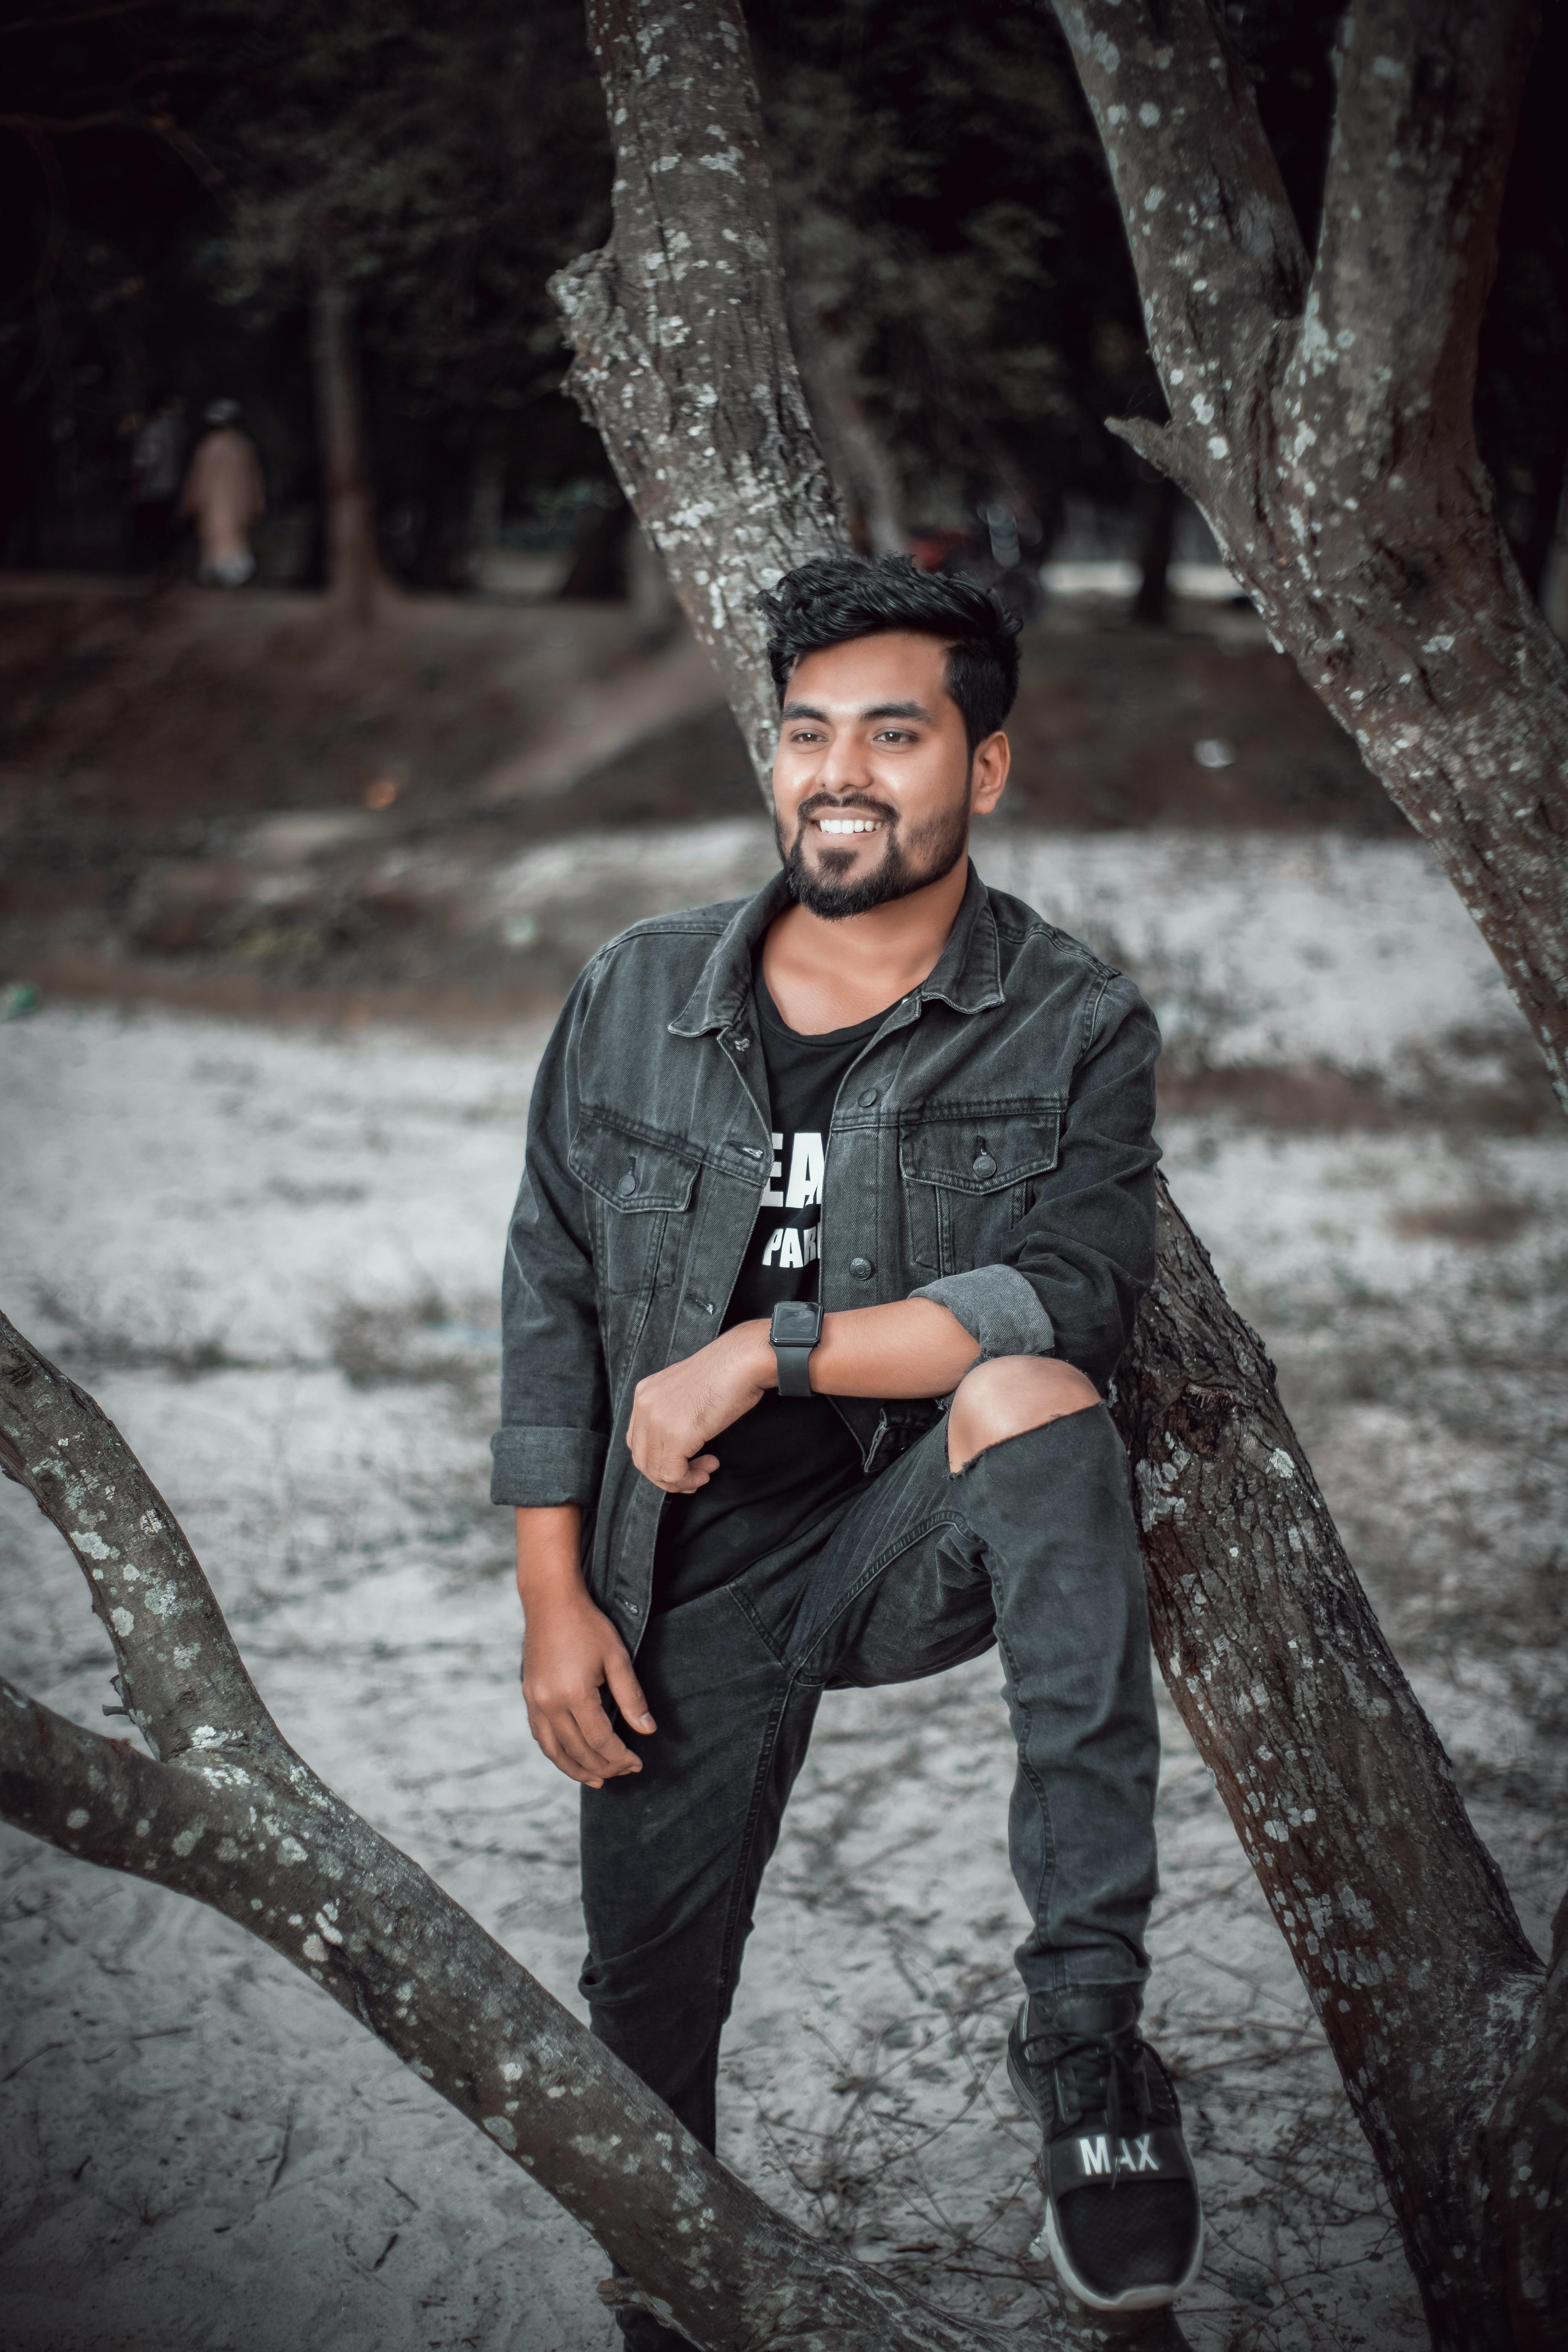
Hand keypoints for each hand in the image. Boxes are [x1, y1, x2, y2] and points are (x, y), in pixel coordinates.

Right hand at [521, 1579, 655, 1787]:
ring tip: (596, 1780)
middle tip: (623, 1773)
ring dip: (576, 1768)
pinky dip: (556, 1753)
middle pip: (578, 1750)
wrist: (550, 1602)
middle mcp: (549, 1703)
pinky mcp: (529, 1697)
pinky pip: (541, 1735)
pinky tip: (569, 1758)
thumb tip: (648, 1730)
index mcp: (574, 1693)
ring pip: (554, 1750)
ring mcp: (535, 1701)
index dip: (620, 1757)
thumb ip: (632, 1698)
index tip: (637, 1764)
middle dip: (603, 1766)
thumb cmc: (588, 1625)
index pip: (600, 1740)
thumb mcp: (617, 1658)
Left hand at [626, 1321, 772, 1493]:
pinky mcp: (675, 1436)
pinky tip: (708, 1469)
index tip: (685, 1462)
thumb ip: (673, 1413)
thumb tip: (678, 1443)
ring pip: (655, 1470)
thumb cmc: (726, 1373)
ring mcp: (657, 1421)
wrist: (743, 1361)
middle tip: (696, 1473)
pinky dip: (689, 1480)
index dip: (660, 1459)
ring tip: (705, 1470)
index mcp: (645, 1393)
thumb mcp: (686, 1392)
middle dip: (668, 1474)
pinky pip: (672, 1474)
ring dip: (682, 1479)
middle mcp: (643, 1406)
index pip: (638, 1440)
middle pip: (642, 1458)